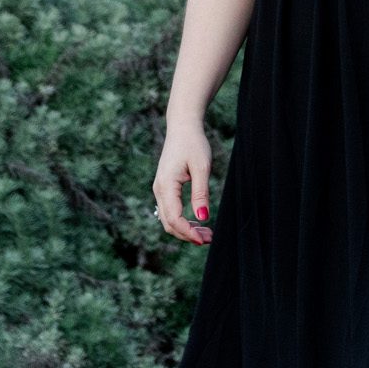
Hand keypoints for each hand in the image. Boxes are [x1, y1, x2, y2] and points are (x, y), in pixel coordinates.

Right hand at [152, 119, 214, 245]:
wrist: (183, 128)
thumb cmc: (194, 144)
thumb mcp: (202, 168)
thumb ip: (201, 193)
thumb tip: (203, 217)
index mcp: (166, 186)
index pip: (174, 218)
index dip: (188, 232)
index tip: (205, 240)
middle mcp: (159, 190)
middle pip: (169, 223)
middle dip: (187, 234)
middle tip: (210, 239)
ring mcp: (160, 189)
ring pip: (168, 218)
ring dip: (185, 228)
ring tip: (207, 233)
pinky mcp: (165, 188)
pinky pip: (170, 210)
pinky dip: (182, 219)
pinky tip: (198, 221)